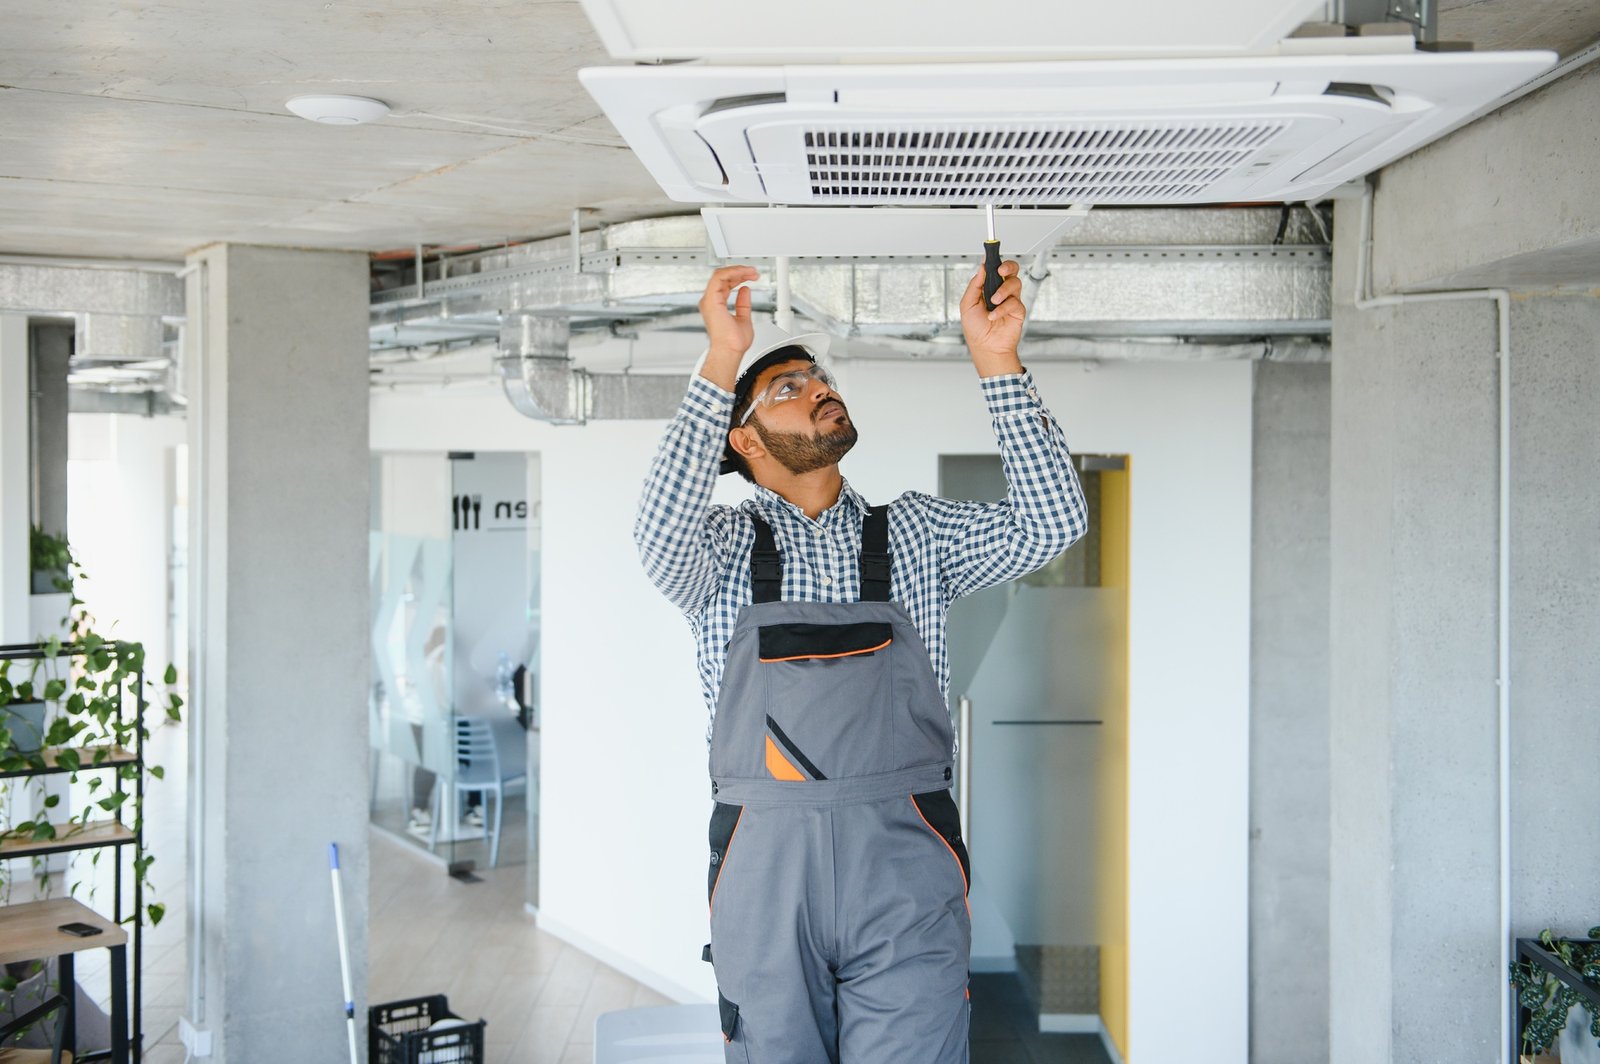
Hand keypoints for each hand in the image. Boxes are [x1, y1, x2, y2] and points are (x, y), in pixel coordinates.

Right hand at [698, 265, 758, 363]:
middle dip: (740, 272)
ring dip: (737, 270)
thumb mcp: (744, 318)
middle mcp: (710, 301)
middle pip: (723, 277)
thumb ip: (743, 304)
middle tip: (754, 272)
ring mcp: (709, 300)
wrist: (730, 350)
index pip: (725, 284)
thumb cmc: (733, 343)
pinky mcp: (711, 300)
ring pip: (720, 274)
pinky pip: (719, 277)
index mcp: (716, 305)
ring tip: (751, 271)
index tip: (752, 276)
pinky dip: (732, 272)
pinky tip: (743, 273)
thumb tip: (745, 290)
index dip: (739, 277)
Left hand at [959, 259, 1025, 375]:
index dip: (993, 260)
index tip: (991, 252)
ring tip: (993, 301)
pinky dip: (1003, 309)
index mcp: (987, 288)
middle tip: (1000, 271)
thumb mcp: (967, 305)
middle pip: (1010, 270)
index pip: (993, 269)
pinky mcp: (1018, 310)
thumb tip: (981, 268)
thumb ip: (974, 285)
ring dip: (1003, 290)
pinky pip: (1014, 302)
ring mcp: (1010, 300)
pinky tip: (994, 316)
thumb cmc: (976, 330)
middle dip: (1007, 266)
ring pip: (1014, 283)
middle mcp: (1000, 291)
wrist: (986, 348)